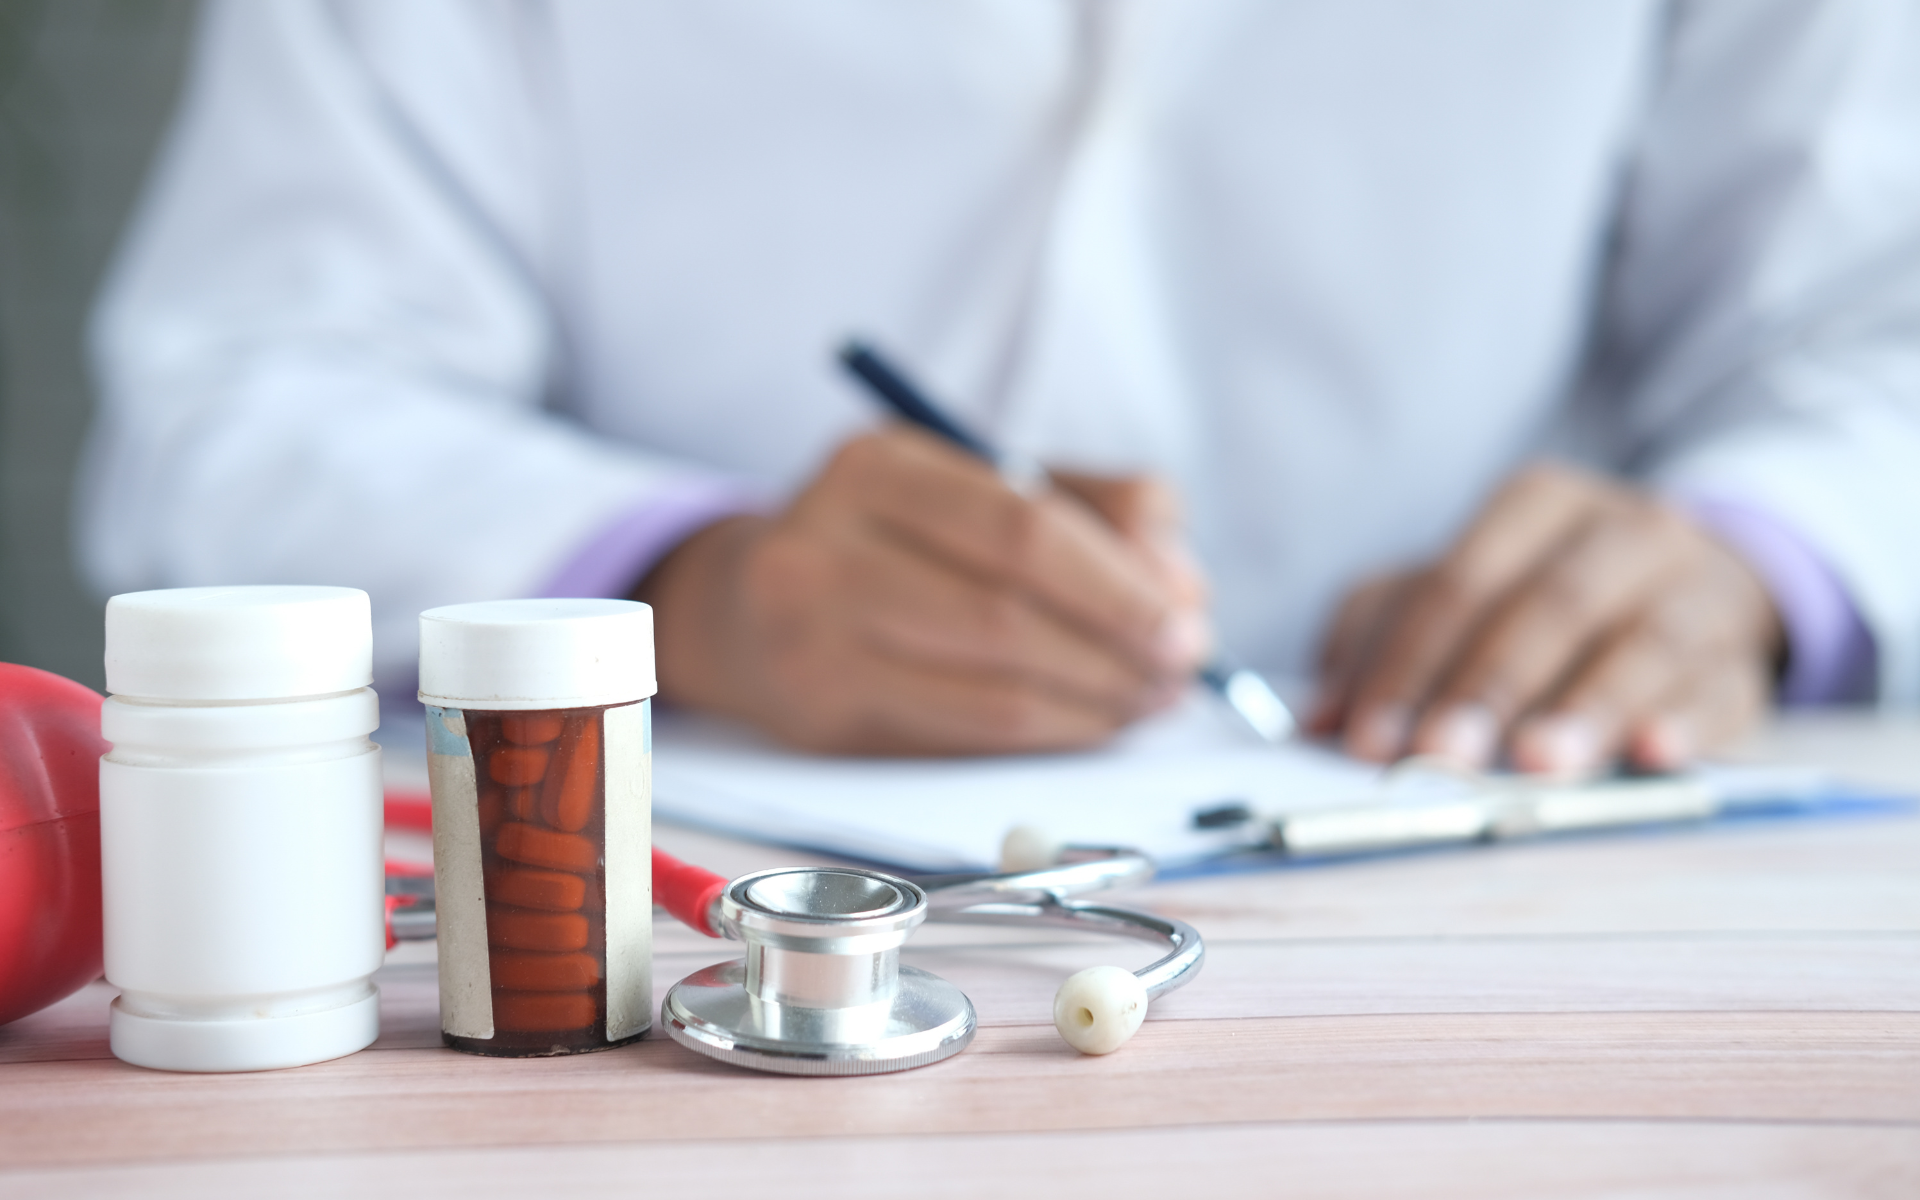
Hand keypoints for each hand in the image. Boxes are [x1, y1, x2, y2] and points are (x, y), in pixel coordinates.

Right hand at [637, 427, 1209, 753]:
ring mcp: (812, 640)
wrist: (744, 608)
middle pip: (1007, 613)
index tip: (1184, 619)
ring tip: (1146, 700)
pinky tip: (1089, 723)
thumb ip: (1094, 509)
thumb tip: (1182, 587)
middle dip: (1117, 650)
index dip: (1118, 584)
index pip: (1022, 527)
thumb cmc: (894, 541)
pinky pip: (965, 736)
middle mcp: (826, 547)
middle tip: (1178, 670)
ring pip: (992, 690)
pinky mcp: (820, 718)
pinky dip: (1048, 736)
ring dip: (1095, 705)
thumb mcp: (977, 484)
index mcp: (876, 465)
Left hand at [1310, 463, 1781, 775]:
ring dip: (1585, 707)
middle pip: (1548, 605)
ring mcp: (1695, 591)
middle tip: (1439, 759)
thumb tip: (1317, 720)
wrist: (1697, 586)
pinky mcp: (1742, 659)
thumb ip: (1382, 639)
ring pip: (1642, 642)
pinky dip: (1687, 721)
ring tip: (1538, 766)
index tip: (1369, 738)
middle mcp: (1623, 532)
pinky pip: (1721, 687)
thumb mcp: (1459, 595)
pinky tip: (1653, 754)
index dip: (1409, 662)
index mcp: (1535, 506)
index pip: (1462, 581)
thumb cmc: (1543, 598)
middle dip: (1487, 687)